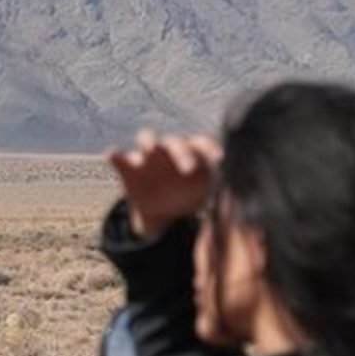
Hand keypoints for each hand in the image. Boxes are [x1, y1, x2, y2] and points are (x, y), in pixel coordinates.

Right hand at [106, 130, 221, 237]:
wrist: (165, 217)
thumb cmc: (192, 199)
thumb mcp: (207, 196)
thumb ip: (221, 190)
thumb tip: (242, 198)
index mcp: (193, 152)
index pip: (202, 144)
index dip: (211, 150)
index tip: (220, 161)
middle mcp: (171, 149)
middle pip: (175, 142)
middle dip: (182, 152)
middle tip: (189, 169)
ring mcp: (147, 156)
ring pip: (146, 138)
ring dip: (148, 141)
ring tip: (149, 150)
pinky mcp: (128, 167)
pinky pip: (119, 156)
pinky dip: (115, 155)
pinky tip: (112, 154)